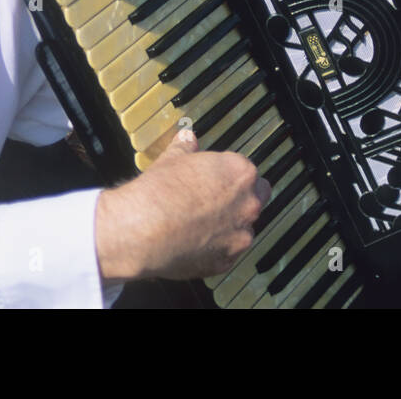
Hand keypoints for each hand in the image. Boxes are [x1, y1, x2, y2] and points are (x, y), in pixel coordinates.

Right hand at [95, 128, 270, 281]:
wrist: (142, 230)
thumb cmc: (158, 193)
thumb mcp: (172, 160)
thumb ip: (186, 147)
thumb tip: (187, 138)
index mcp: (240, 173)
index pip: (246, 171)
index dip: (228, 176)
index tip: (215, 180)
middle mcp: (248, 204)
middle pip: (258, 197)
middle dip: (241, 198)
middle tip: (215, 201)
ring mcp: (240, 235)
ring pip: (245, 228)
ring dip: (230, 226)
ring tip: (200, 226)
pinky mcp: (226, 262)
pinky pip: (227, 254)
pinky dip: (215, 251)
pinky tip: (194, 245)